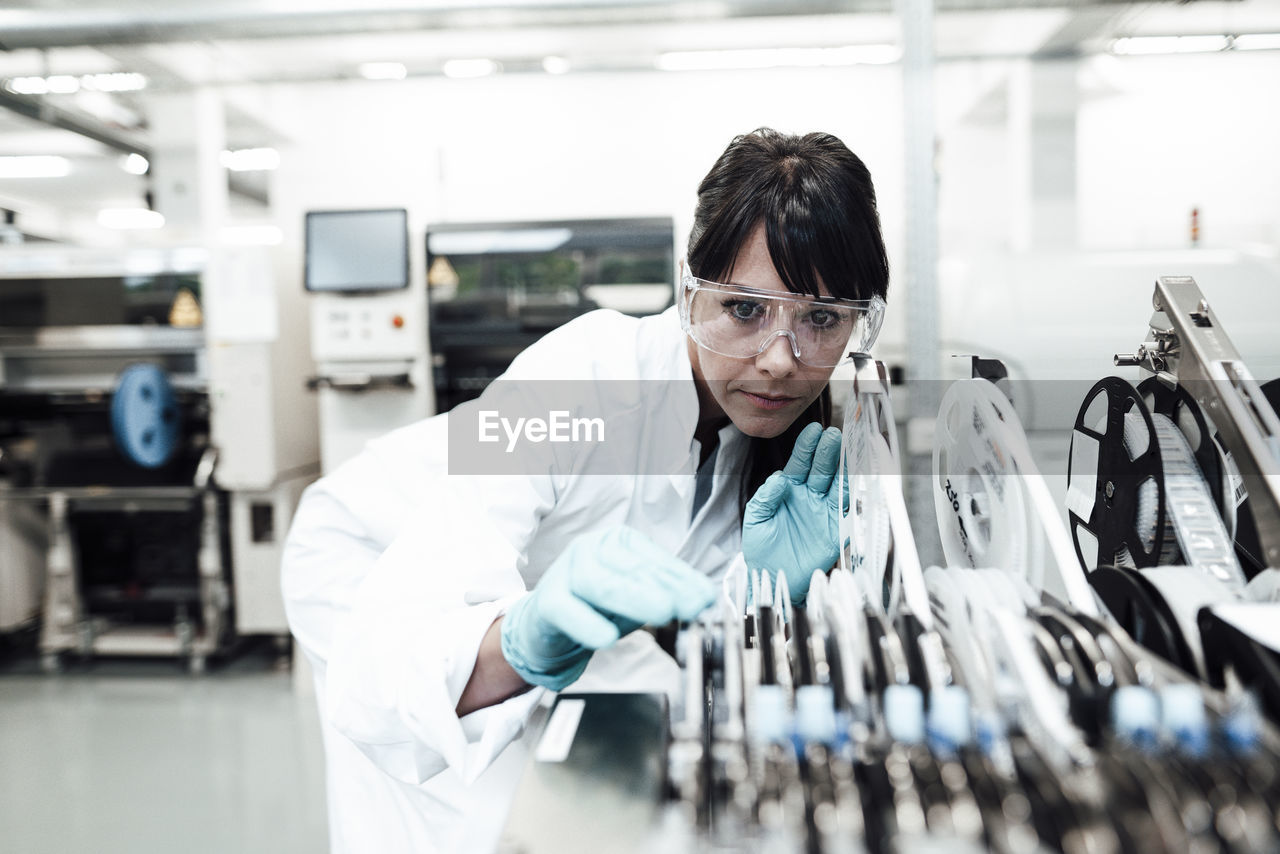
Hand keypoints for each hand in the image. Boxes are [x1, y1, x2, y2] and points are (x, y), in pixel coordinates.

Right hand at [500, 526, 715, 689]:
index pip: (654, 560)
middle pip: (631, 569)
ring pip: (600, 584)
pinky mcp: (548, 601)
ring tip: (661, 614)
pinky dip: (587, 624)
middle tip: (691, 606)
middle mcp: (590, 550)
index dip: (683, 580)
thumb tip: (702, 599)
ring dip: (633, 599)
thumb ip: (666, 596)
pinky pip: (567, 610)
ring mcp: (566, 572)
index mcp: (616, 543)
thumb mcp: (635, 599)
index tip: (706, 598)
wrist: (546, 629)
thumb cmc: (594, 608)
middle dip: (665, 589)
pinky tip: (605, 638)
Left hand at [742, 423, 843, 604]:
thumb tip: (779, 478)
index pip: (799, 463)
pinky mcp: (835, 530)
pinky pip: (846, 510)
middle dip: (828, 452)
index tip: (814, 430)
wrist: (772, 580)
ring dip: (844, 468)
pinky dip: (853, 495)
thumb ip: (765, 498)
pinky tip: (857, 481)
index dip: (807, 447)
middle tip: (834, 434)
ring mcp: (824, 512)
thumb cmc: (761, 550)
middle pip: (821, 469)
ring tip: (850, 450)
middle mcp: (809, 497)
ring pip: (837, 484)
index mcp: (789, 490)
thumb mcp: (756, 520)